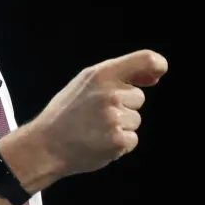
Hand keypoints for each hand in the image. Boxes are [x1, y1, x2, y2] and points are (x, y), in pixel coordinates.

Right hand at [28, 49, 168, 177]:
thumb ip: (117, 76)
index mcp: (102, 74)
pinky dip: (119, 144)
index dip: (158, 65)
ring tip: (95, 128)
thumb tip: (155, 76)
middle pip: (138, 98)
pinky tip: (99, 141)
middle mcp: (111, 93)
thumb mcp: (86, 82)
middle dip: (124, 106)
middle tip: (97, 114)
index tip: (156, 75)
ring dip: (121, 126)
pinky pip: (133, 139)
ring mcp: (115, 118)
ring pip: (135, 120)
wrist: (46, 145)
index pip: (146, 60)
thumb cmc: (68, 112)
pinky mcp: (118, 141)